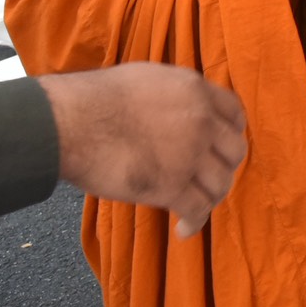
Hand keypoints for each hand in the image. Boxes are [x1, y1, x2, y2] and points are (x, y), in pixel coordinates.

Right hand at [38, 63, 247, 237]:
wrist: (70, 121)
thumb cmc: (96, 98)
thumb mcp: (149, 77)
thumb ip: (175, 94)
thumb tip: (179, 107)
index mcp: (196, 91)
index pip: (234, 114)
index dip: (232, 132)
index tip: (221, 145)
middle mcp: (202, 121)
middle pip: (234, 151)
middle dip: (224, 166)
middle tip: (208, 176)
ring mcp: (189, 155)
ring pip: (221, 183)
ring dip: (211, 197)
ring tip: (197, 206)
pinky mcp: (170, 186)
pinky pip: (198, 209)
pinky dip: (194, 222)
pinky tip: (184, 229)